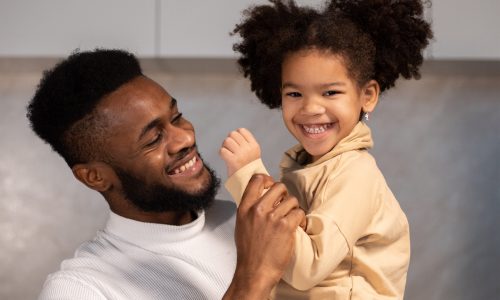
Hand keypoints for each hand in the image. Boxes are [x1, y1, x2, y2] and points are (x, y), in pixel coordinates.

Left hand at [220, 128, 260, 176]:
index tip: (236, 143)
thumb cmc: (247, 167)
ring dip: (225, 146)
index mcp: (254, 146)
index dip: (236, 135)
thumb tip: (233, 133)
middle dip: (229, 140)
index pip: (241, 130)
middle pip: (232, 134)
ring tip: (228, 153)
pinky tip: (226, 158)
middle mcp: (248, 149)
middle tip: (230, 149)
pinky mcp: (233, 161)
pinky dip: (222, 154)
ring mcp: (241, 154)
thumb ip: (245, 143)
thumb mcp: (251, 153)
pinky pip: (222, 150)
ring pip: (227, 141)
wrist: (248, 182)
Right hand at [223, 174, 304, 299]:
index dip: (267, 179)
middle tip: (285, 206)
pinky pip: (299, 213)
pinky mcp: (286, 226)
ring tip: (291, 220)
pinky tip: (297, 227)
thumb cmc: (249, 252)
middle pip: (278, 187)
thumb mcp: (241, 225)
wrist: (255, 271)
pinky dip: (301, 220)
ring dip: (294, 209)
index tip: (272, 185)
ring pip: (292, 200)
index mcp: (245, 208)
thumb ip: (250, 210)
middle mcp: (258, 210)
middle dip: (285, 195)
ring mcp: (272, 218)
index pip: (256, 180)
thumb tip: (261, 198)